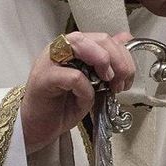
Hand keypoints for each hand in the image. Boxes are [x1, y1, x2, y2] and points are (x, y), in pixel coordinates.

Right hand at [20, 31, 134, 153]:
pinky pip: (73, 76)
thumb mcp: (93, 82)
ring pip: (81, 44)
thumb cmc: (63, 105)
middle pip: (97, 38)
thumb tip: (125, 39)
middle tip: (121, 82)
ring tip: (108, 83)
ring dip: (103, 63)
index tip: (127, 78)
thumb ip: (107, 61)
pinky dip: (86, 88)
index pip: (104, 38)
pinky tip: (86, 98)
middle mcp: (61, 47)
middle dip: (118, 60)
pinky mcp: (43, 77)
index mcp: (73, 47)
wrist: (38, 127)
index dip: (123, 56)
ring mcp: (50, 59)